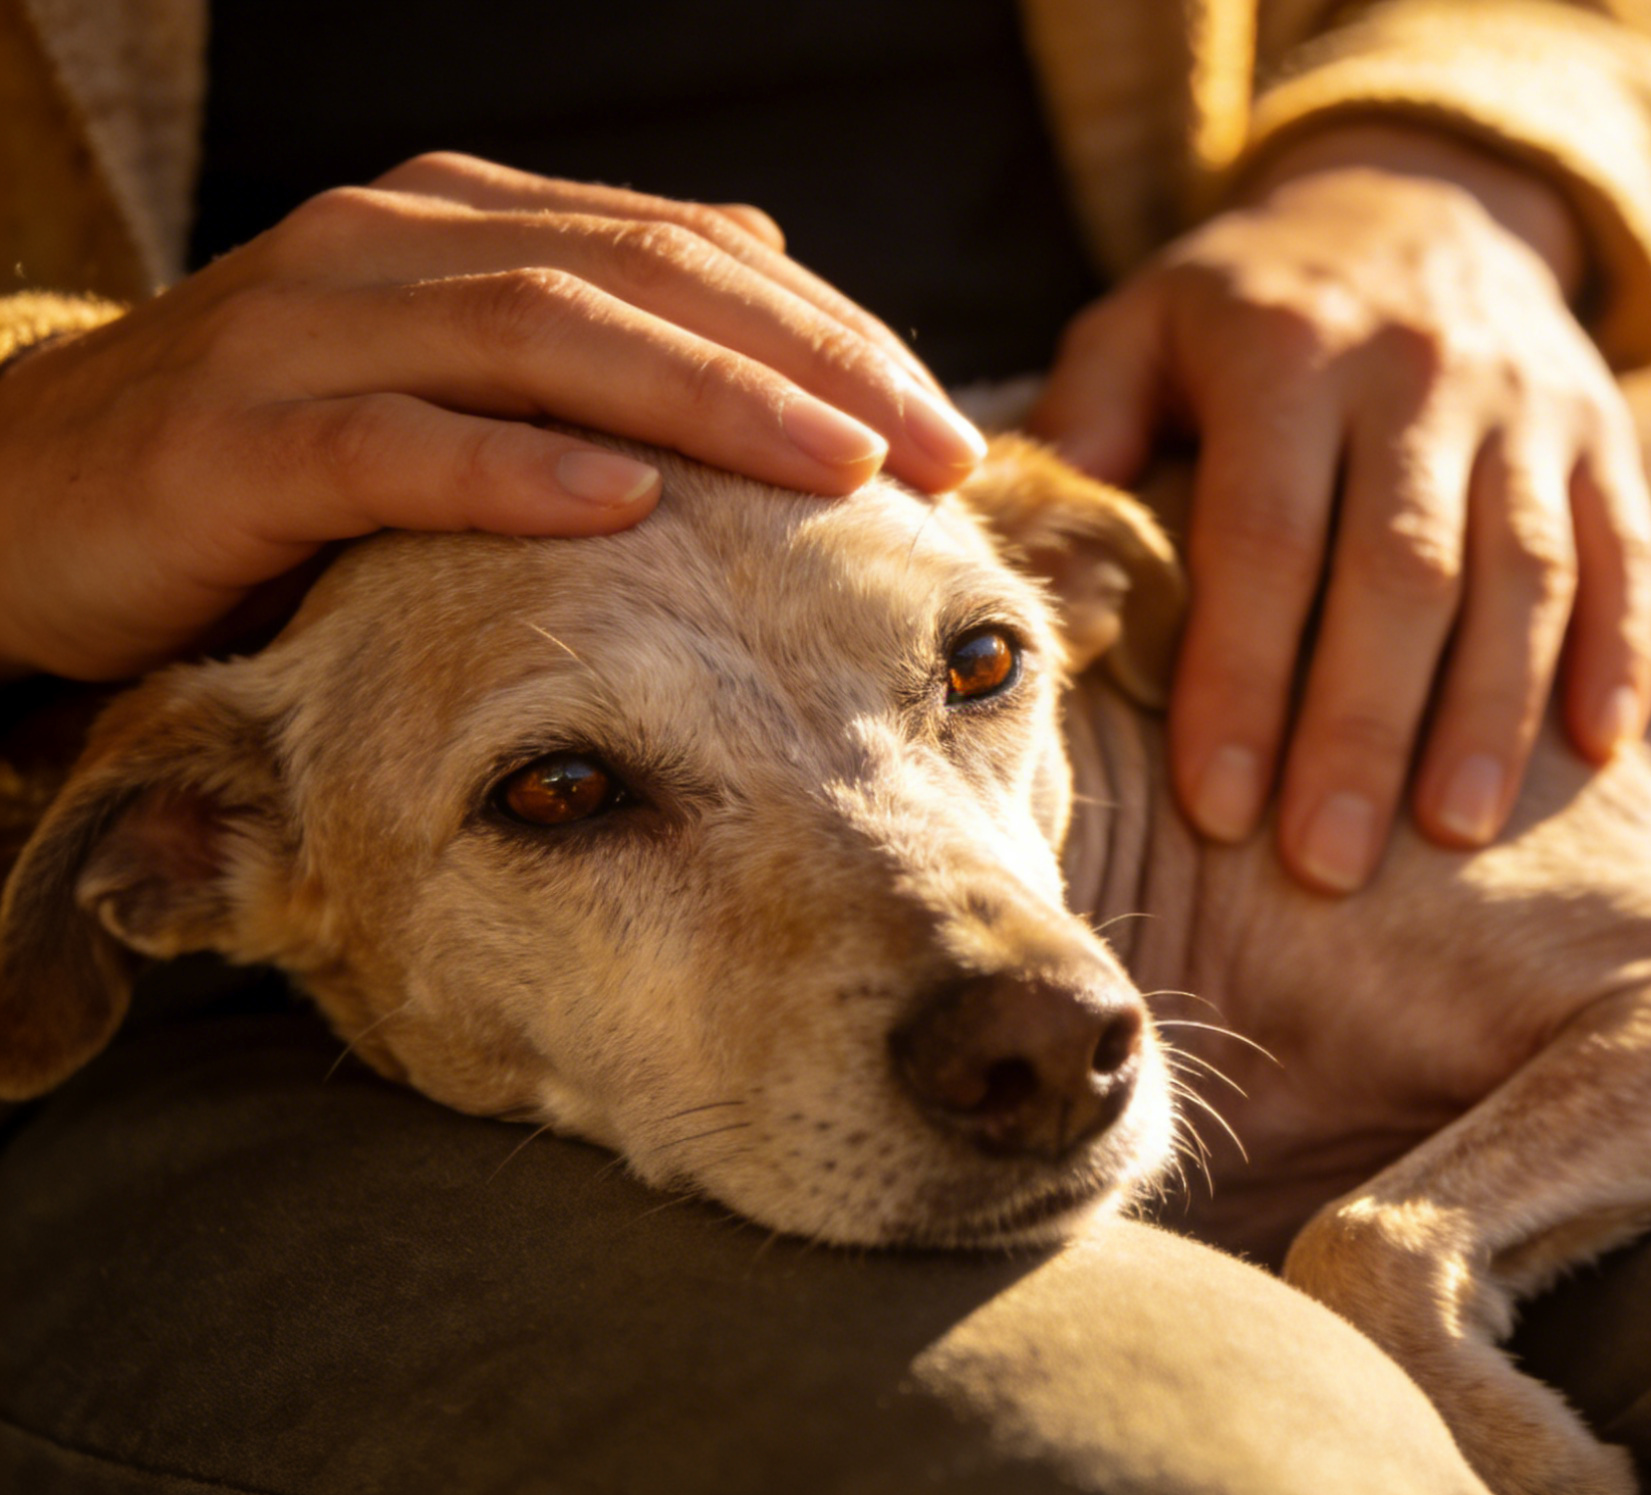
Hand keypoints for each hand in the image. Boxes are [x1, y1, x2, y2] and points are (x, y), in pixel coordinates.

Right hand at [0, 151, 983, 681]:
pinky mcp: (232, 442)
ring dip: (706, 402)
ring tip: (835, 469)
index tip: (950, 423)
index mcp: (460, 226)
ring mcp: (305, 332)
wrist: (20, 503)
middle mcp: (389, 248)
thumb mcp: (443, 375)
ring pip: (540, 336)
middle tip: (937, 448)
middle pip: (643, 277)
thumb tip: (757, 248)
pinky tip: (622, 502)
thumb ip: (589, 318)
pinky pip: (392, 444)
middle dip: (810, 362)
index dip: (834, 331)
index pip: (689, 254)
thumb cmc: (269, 458)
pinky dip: (512, 467)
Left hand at [1033, 125, 1650, 893]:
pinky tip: (1596, 751)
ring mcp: (1528, 405)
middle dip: (1361, 729)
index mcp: (1287, 351)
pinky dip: (1618, 653)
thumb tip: (1027, 559)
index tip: (1220, 806)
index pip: (1264, 538)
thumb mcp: (1145, 326)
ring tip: (1451, 833)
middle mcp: (1419, 372)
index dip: (1241, 677)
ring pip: (1523, 574)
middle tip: (1327, 865)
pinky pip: (1625, 553)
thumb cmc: (1252, 306)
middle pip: (1399, 572)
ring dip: (1490, 712)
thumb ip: (1088, 430)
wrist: (1421, 198)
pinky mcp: (1605, 435)